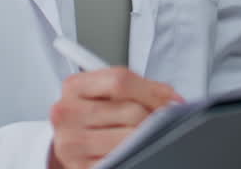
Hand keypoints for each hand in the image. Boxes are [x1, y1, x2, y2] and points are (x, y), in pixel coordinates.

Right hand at [47, 67, 182, 168]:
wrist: (70, 142)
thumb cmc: (93, 116)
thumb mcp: (107, 94)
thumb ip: (140, 88)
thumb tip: (173, 101)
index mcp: (74, 86)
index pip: (120, 80)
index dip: (152, 91)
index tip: (170, 102)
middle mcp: (67, 112)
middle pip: (130, 111)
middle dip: (154, 119)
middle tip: (159, 124)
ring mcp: (71, 142)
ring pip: (130, 139)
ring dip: (146, 140)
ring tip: (146, 138)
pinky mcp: (81, 167)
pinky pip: (122, 161)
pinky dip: (136, 157)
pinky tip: (134, 153)